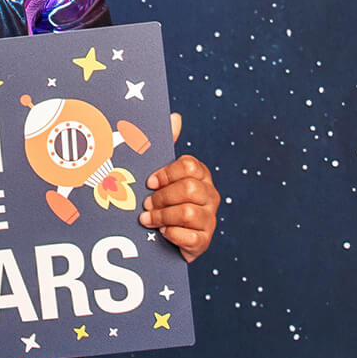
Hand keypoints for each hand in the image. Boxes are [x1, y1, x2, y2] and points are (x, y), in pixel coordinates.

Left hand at [138, 114, 219, 261]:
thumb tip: (174, 116)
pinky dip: (172, 235)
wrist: (162, 236)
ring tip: (148, 219)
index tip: (149, 182)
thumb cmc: (161, 199)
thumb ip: (166, 145)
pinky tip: (164, 233)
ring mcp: (210, 219)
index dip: (167, 174)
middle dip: (162, 197)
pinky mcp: (205, 241)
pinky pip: (190, 237)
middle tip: (146, 204)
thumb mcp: (161, 174)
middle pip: (189, 189)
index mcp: (200, 175)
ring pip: (187, 213)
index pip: (190, 166)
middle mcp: (210, 195)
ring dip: (161, 216)